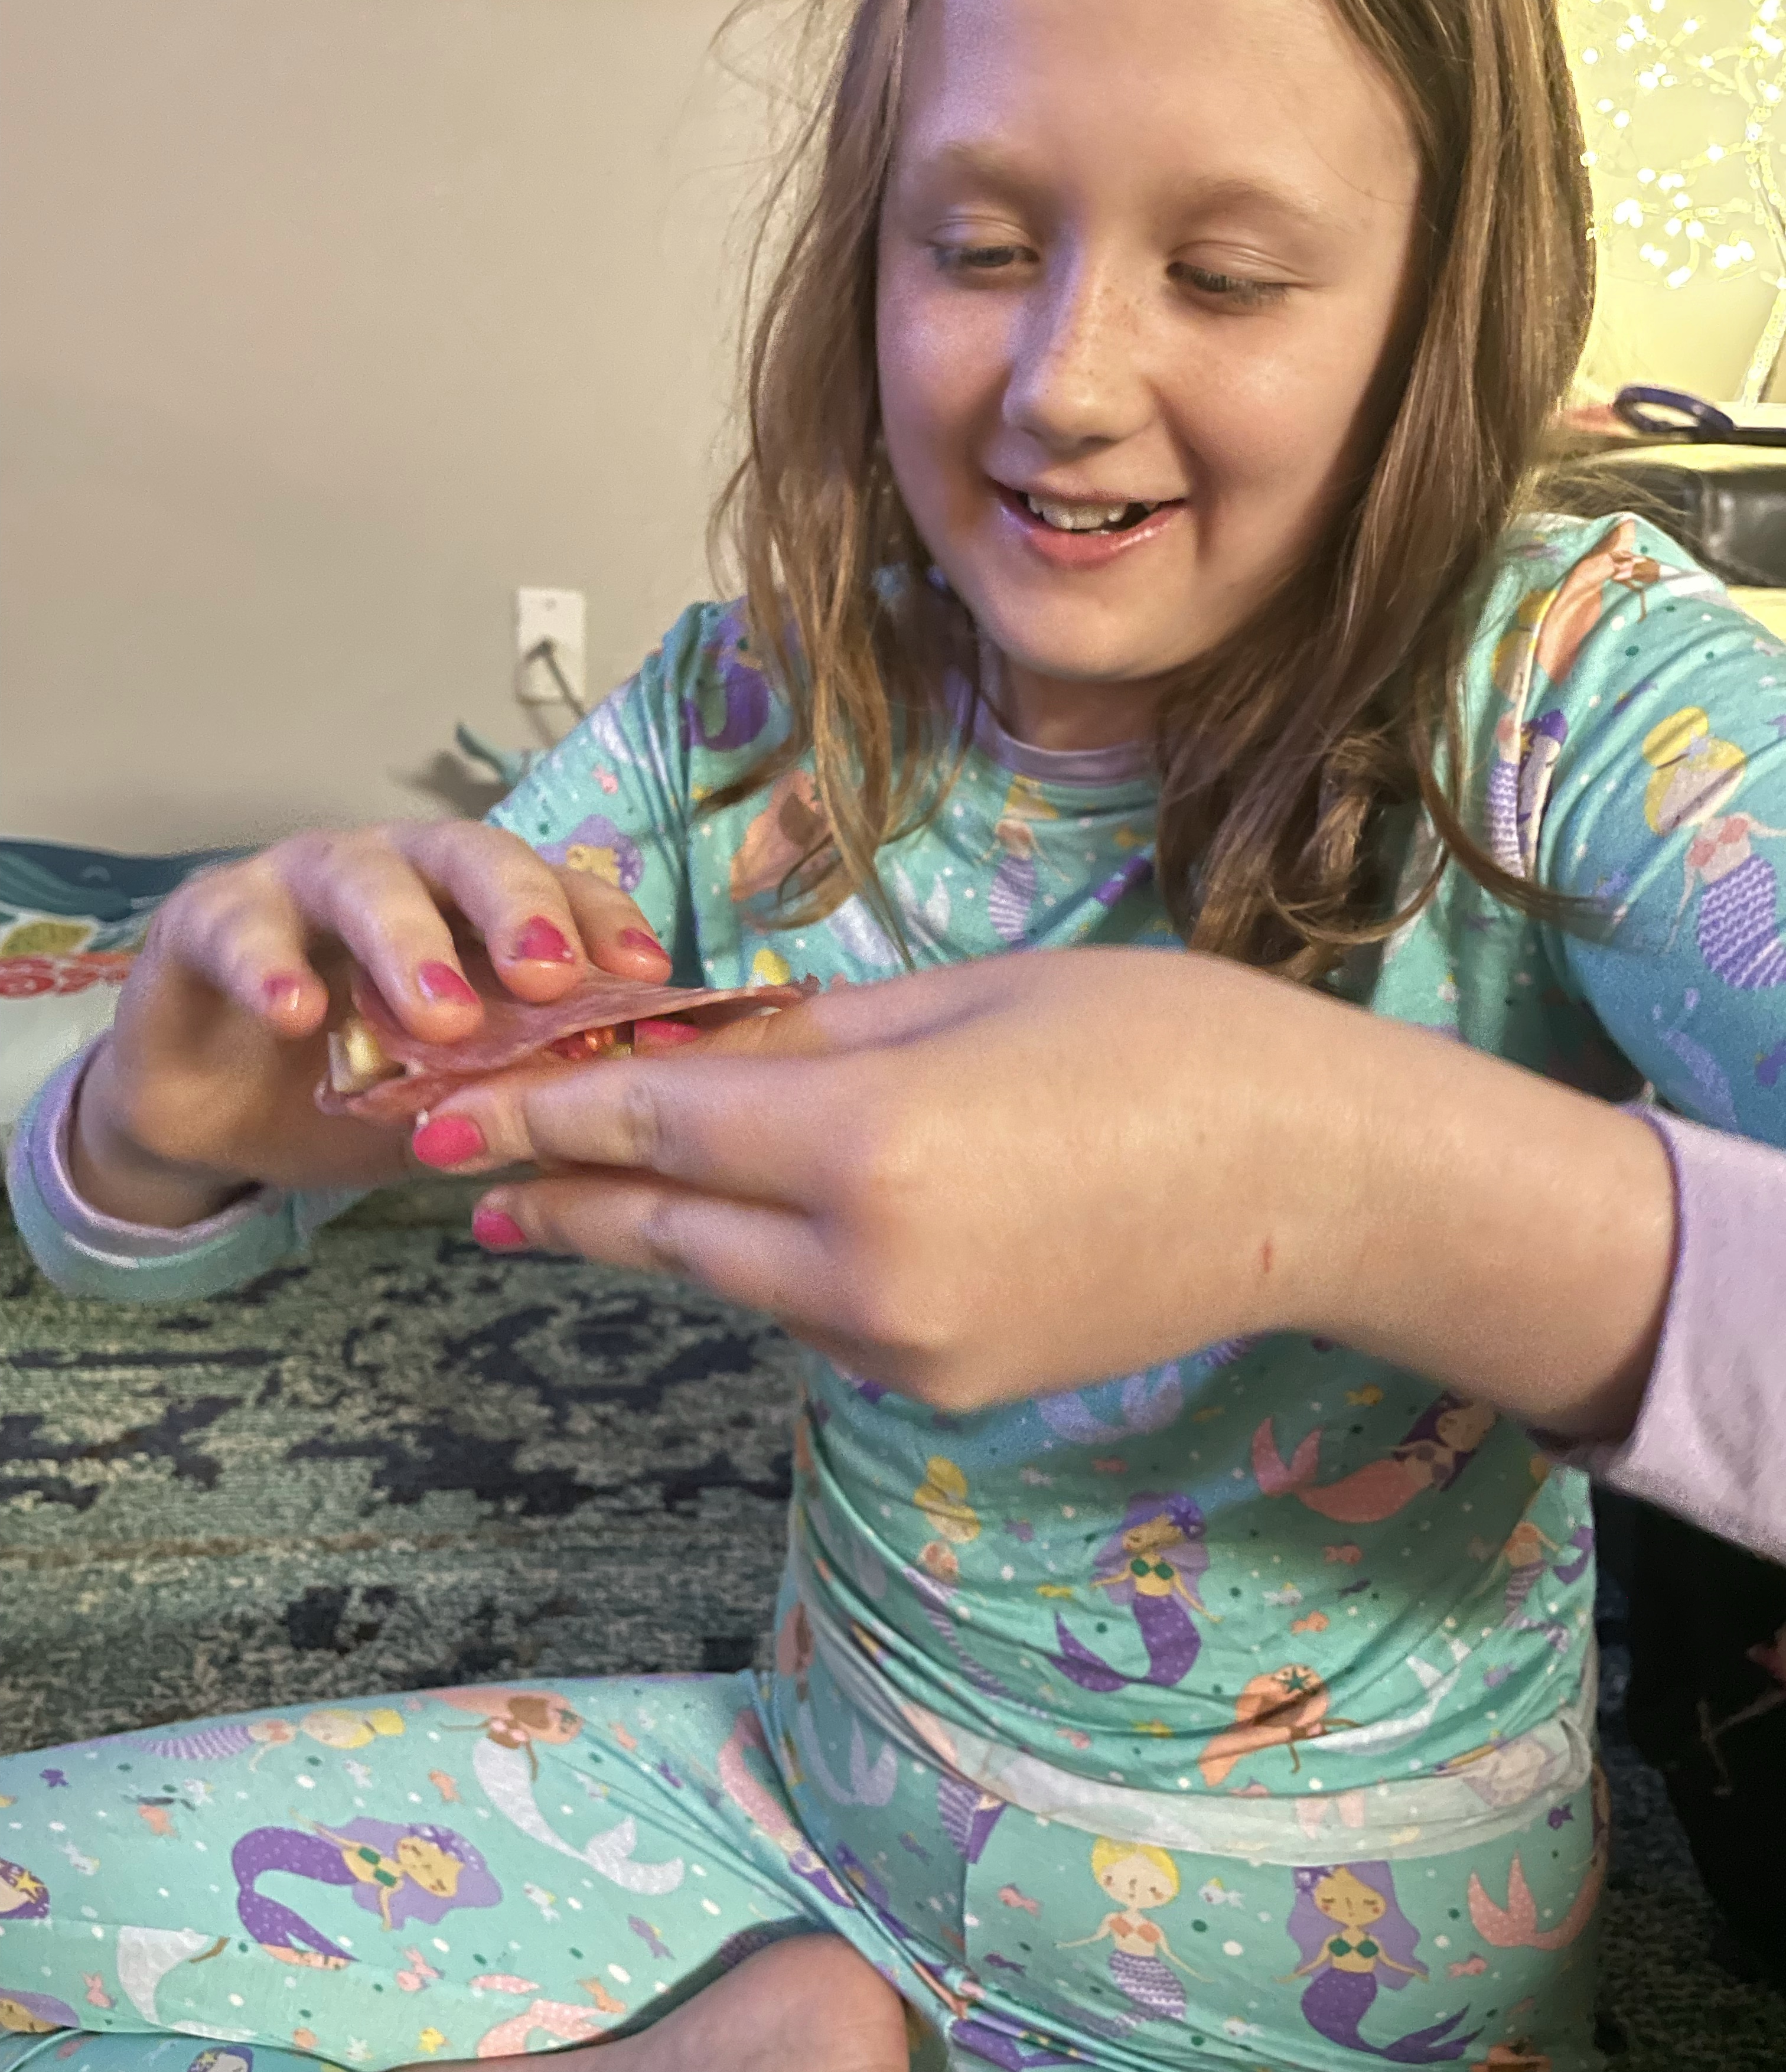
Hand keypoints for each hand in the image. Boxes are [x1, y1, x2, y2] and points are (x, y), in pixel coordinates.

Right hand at [72, 820, 672, 1226]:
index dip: (601, 923)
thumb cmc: (355, 1085)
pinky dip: (271, 968)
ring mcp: (300, 883)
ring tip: (440, 1020)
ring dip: (409, 945)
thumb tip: (624, 1103)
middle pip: (470, 856)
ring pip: (364, 882)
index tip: (645, 975)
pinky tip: (298, 1014)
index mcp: (470, 904)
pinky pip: (241, 928)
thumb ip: (524, 1086)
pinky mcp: (207, 916)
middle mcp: (398, 870)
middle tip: (549, 977)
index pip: (554, 889)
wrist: (216, 1115)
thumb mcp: (455, 1096)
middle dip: (517, 910)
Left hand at [412, 946, 1674, 1427]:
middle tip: (453, 1161)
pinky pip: (813, 1316)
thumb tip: (686, 1048)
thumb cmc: (1169, 1042)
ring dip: (646, 1230)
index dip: (533, 1106)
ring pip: (732, 1280)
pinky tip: (727, 1223)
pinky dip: (753, 1263)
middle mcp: (868, 1274)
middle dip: (551, 1189)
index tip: (438, 1100)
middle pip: (662, 1228)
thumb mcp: (973, 995)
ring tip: (561, 1188)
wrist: (1323, 1184)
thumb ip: (809, 1035)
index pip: (650, 1127)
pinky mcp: (947, 1389)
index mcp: (871, 1148)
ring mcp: (907, 1351)